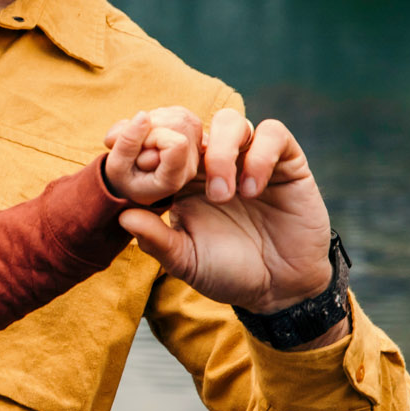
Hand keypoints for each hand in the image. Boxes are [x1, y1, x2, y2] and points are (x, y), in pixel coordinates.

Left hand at [116, 109, 343, 323]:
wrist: (278, 288)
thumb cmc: (227, 273)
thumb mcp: (185, 260)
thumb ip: (156, 239)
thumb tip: (122, 215)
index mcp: (184, 179)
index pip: (162, 141)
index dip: (145, 138)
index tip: (131, 151)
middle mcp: (215, 163)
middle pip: (193, 123)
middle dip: (180, 142)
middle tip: (181, 178)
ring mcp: (250, 159)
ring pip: (230, 121)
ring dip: (221, 153)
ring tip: (222, 195)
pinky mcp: (287, 164)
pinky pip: (273, 133)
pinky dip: (259, 156)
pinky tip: (251, 190)